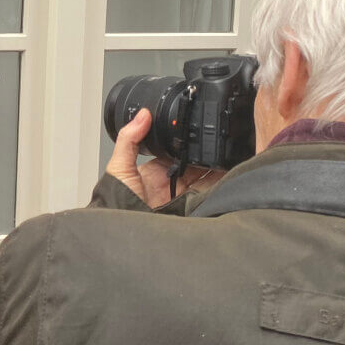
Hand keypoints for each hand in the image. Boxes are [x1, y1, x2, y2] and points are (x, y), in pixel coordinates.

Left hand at [106, 109, 221, 208]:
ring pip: (204, 177)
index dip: (187, 141)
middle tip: (218, 143)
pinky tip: (226, 177)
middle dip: (206, 155)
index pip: (175, 151)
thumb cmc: (117, 202)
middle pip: (193, 164)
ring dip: (215, 169)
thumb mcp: (119, 167)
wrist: (126, 229)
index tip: (199, 128)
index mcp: (154, 170)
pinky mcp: (189, 208)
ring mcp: (180, 195)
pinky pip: (208, 194)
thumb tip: (141, 115)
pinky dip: (218, 186)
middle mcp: (169, 182)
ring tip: (227, 158)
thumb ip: (129, 140)